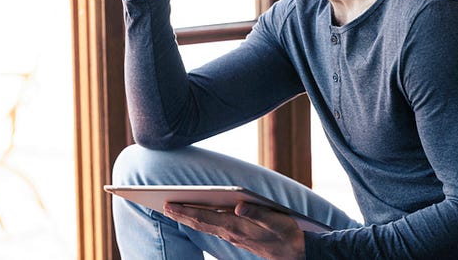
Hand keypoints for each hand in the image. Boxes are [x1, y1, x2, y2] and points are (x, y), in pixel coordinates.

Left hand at [163, 201, 305, 259]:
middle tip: (163, 205)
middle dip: (180, 214)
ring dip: (187, 217)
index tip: (169, 204)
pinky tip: (195, 216)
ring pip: (204, 225)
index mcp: (236, 226)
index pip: (205, 217)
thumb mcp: (275, 220)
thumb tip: (239, 205)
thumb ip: (257, 212)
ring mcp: (232, 236)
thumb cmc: (285, 233)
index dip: (186, 211)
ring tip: (173, 209)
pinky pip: (212, 227)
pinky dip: (199, 220)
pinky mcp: (236, 236)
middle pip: (200, 222)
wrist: (294, 253)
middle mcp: (231, 232)